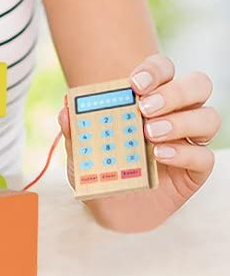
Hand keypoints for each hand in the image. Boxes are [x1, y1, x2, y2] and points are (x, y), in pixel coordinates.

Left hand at [58, 54, 219, 231]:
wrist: (111, 206)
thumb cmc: (100, 166)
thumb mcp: (80, 147)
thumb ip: (75, 127)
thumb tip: (67, 108)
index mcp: (150, 97)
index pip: (164, 69)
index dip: (154, 70)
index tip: (133, 84)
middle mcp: (177, 112)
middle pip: (198, 86)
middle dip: (174, 92)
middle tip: (145, 107)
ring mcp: (190, 140)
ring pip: (208, 118)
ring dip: (180, 122)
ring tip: (150, 133)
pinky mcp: (197, 169)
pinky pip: (204, 156)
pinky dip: (182, 153)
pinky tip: (158, 155)